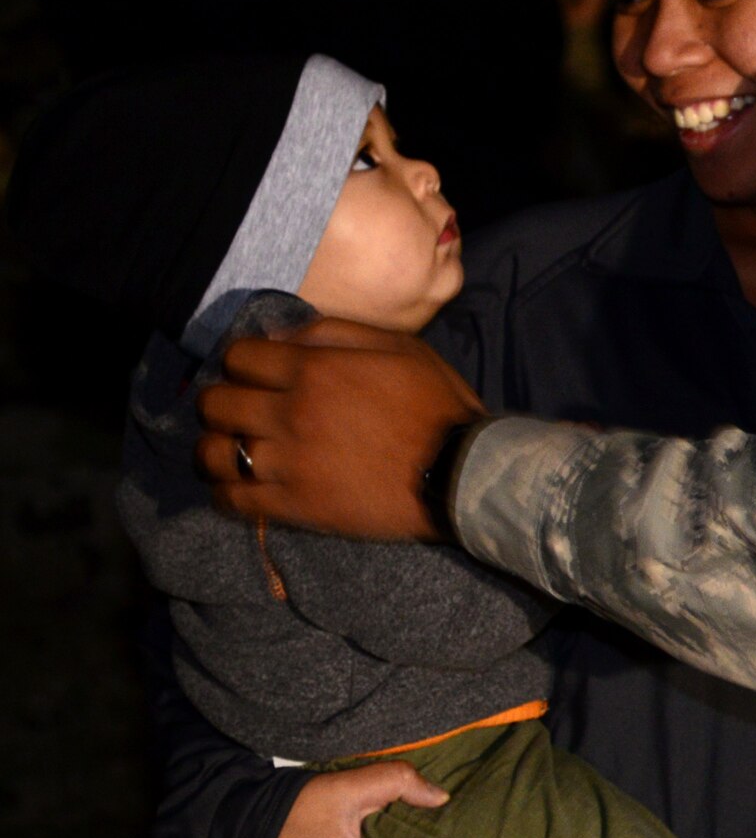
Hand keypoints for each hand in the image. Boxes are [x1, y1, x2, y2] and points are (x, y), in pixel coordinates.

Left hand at [196, 318, 484, 538]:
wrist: (461, 472)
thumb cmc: (436, 404)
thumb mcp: (398, 346)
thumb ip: (336, 331)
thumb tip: (280, 335)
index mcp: (314, 369)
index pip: (238, 357)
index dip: (242, 360)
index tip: (255, 370)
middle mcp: (290, 413)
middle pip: (216, 402)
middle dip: (221, 401)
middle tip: (240, 409)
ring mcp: (289, 463)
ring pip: (213, 454)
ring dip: (216, 447)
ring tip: (234, 449)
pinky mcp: (295, 506)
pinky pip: (233, 500)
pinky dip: (227, 492)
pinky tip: (243, 485)